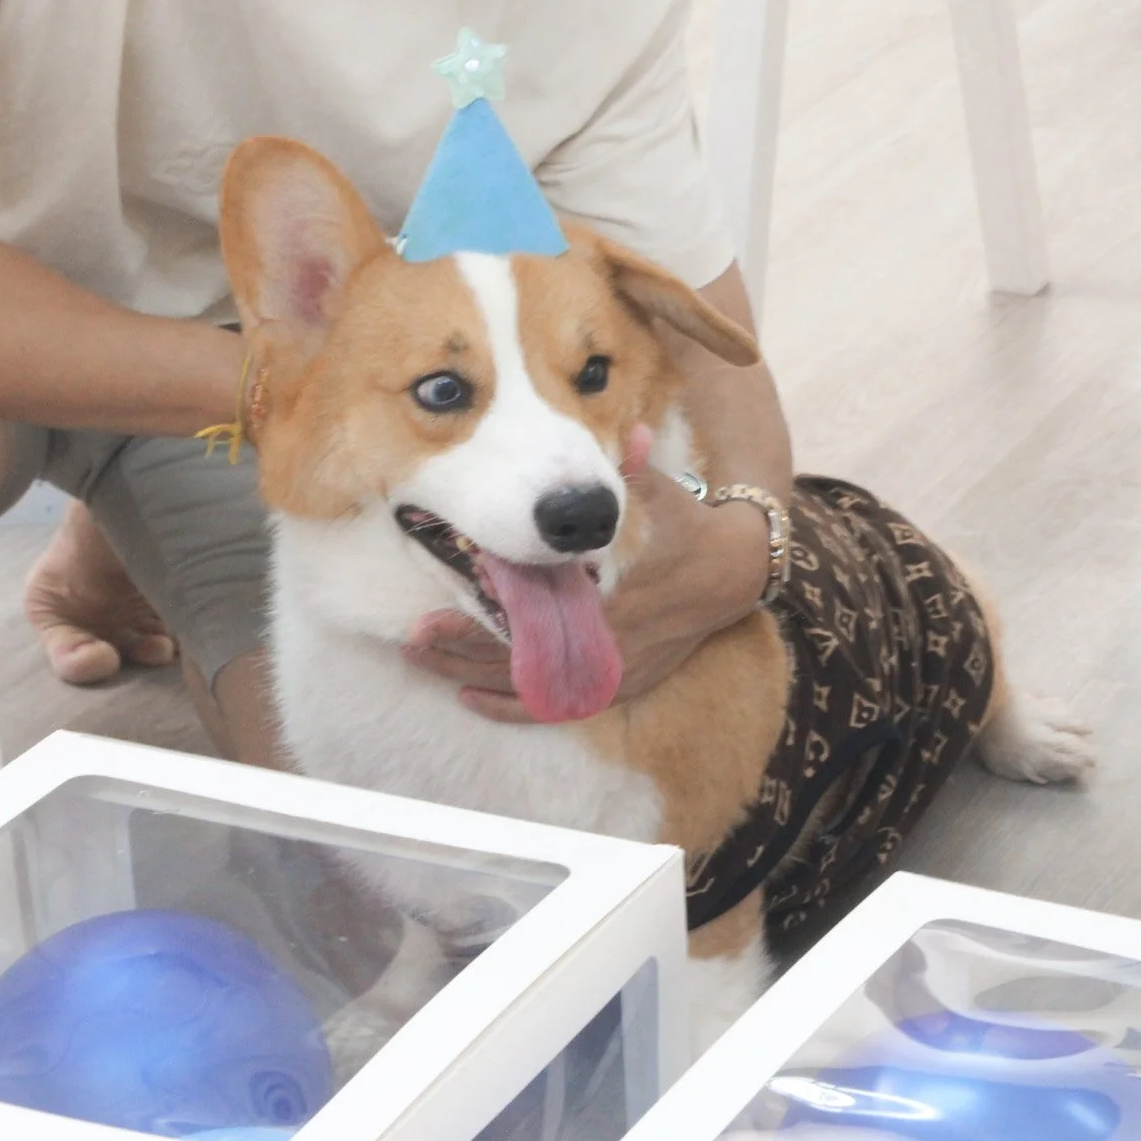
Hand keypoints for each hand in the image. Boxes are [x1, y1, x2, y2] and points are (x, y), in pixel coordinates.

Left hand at [401, 428, 770, 722]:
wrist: (729, 574)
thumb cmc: (683, 528)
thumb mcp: (659, 495)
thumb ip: (633, 469)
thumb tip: (631, 435)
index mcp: (602, 594)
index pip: (526, 617)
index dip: (477, 620)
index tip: (431, 615)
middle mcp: (601, 638)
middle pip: (515, 656)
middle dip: (459, 649)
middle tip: (411, 639)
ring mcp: (609, 666)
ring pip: (527, 684)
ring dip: (472, 675)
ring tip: (425, 661)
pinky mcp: (618, 683)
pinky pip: (555, 704)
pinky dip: (512, 706)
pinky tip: (471, 698)